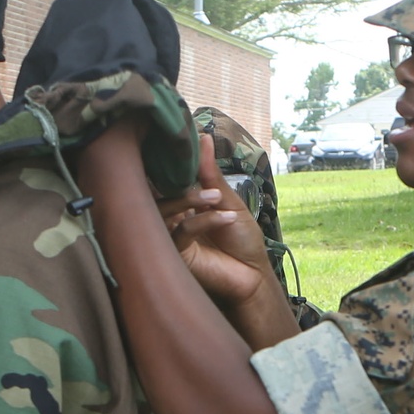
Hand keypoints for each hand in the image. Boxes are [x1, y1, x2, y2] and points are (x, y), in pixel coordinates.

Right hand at [159, 135, 272, 307]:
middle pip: (159, 193)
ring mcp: (171, 237)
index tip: (187, 147)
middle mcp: (173, 219)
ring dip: (191, 200)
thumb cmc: (242, 240)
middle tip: (204, 179)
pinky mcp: (176, 255)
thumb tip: (203, 137)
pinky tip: (224, 218)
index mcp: (184, 206)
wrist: (253, 275)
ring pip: (164, 211)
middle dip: (182, 183)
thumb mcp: (229, 201)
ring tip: (216, 199)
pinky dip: (202, 220)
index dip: (176, 165)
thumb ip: (212, 174)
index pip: (170, 181)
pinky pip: (180, 232)